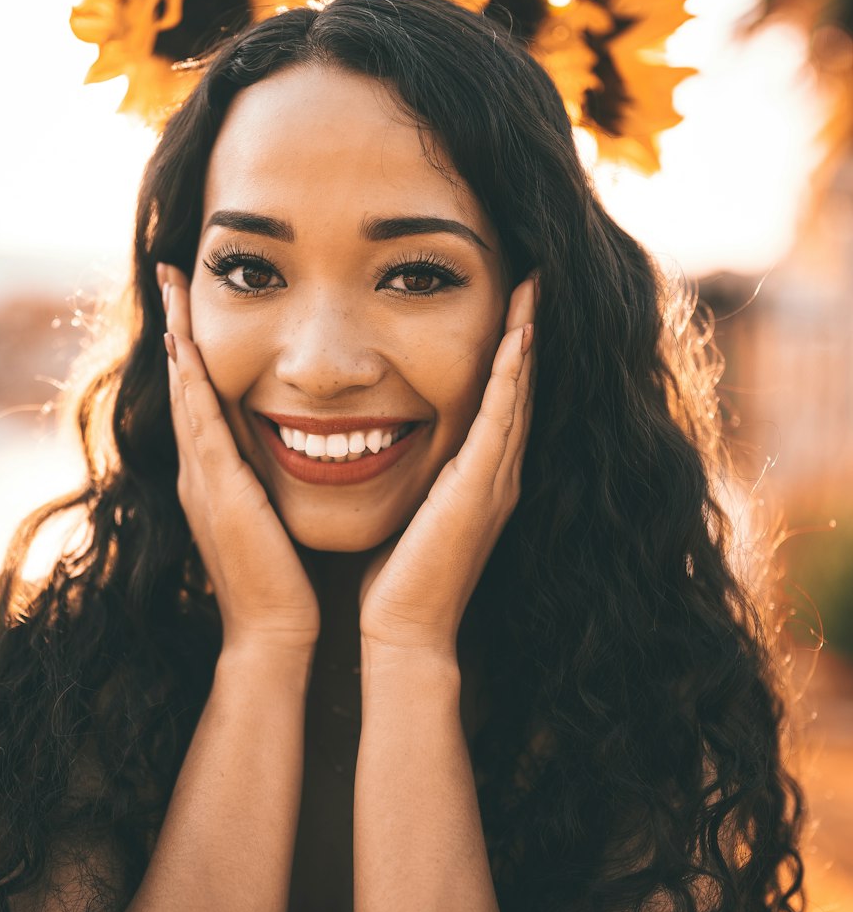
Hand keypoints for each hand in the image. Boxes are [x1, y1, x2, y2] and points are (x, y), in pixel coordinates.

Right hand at [158, 263, 320, 658]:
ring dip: (178, 335)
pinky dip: (189, 377)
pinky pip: (198, 419)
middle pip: (183, 381)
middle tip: (171, 273)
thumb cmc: (285, 583)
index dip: (195, 347)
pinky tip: (183, 341)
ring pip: (184, 389)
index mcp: (217, 476)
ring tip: (172, 286)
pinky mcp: (216, 488)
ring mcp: (202, 477)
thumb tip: (301, 452)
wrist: (275, 634)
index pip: (202, 396)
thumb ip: (274, 485)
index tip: (193, 302)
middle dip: (177, 325)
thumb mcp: (275, 519)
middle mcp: (200, 469)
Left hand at [358, 278, 536, 655]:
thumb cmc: (394, 578)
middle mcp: (498, 475)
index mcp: (479, 478)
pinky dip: (512, 375)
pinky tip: (517, 336)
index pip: (500, 401)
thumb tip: (377, 442)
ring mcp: (496, 482)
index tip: (508, 303)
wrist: (403, 631)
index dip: (509, 352)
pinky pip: (503, 420)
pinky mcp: (482, 490)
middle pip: (522, 389)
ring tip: (532, 288)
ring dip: (526, 339)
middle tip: (533, 279)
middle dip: (527, 333)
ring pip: (521, 395)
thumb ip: (409, 475)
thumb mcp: (406, 510)